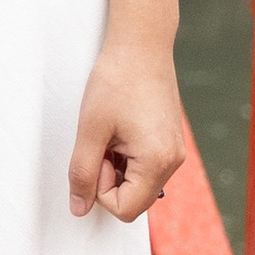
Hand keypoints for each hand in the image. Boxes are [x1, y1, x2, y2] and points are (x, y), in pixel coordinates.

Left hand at [67, 36, 188, 222]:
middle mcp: (173, 162)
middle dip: (108, 178)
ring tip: (109, 132)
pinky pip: (145, 167)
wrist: (141, 45)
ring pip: (138, 183)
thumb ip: (82, 173)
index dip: (99, 190)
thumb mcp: (90, 130)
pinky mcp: (170, 142)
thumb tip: (79, 208)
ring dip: (116, 166)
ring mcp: (174, 152)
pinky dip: (126, 157)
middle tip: (100, 142)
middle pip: (134, 199)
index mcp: (158, 162)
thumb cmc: (117, 80)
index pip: (125, 209)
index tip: (94, 156)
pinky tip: (119, 130)